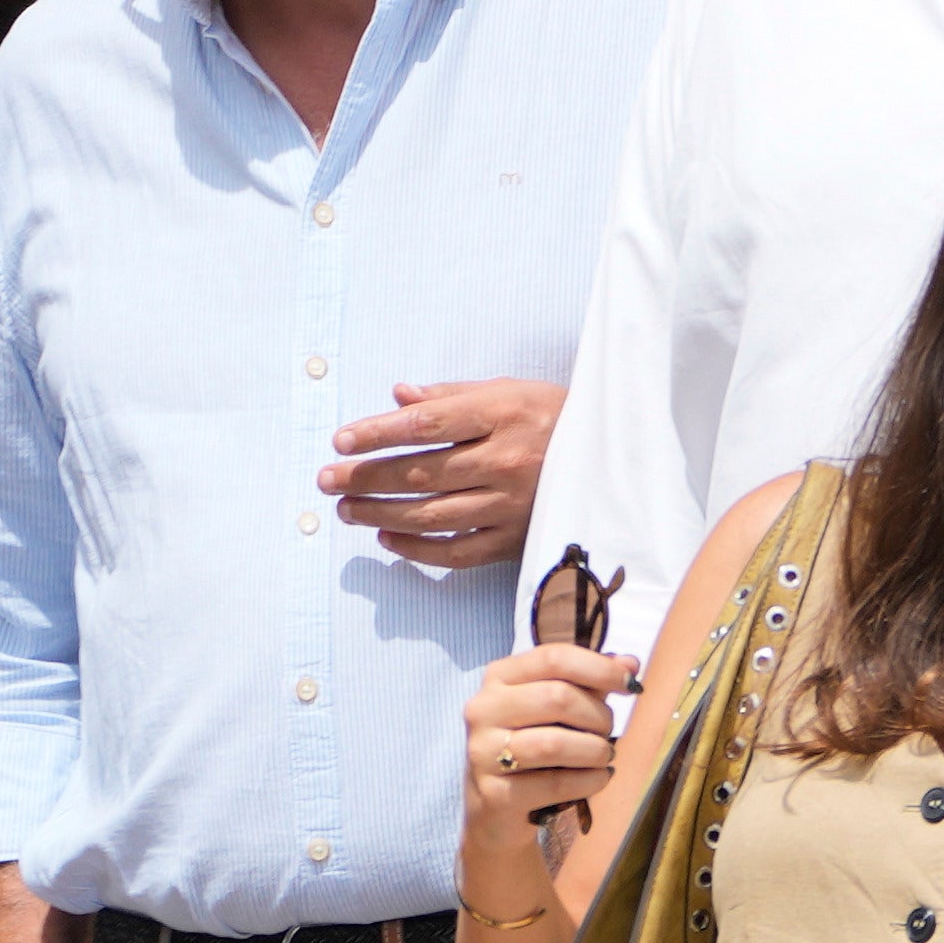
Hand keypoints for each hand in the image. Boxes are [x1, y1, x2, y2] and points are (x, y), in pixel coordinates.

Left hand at [323, 377, 560, 578]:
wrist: (615, 458)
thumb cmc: (553, 416)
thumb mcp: (508, 390)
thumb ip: (451, 395)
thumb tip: (397, 396)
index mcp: (503, 414)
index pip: (426, 424)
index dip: (378, 434)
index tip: (341, 441)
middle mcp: (507, 461)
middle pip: (421, 473)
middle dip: (366, 478)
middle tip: (327, 480)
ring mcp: (512, 505)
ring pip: (432, 516)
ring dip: (381, 514)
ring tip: (347, 509)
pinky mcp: (517, 540)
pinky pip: (457, 553)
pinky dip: (417, 550)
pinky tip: (387, 540)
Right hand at [463, 633, 638, 852]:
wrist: (496, 813)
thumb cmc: (533, 753)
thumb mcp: (558, 713)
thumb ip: (590, 685)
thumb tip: (630, 664)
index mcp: (499, 679)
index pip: (553, 658)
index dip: (599, 668)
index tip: (629, 684)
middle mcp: (483, 710)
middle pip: (557, 697)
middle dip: (597, 716)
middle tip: (608, 733)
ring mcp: (484, 752)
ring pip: (556, 743)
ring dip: (595, 750)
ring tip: (604, 758)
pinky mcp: (496, 793)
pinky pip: (557, 782)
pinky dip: (590, 780)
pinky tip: (598, 779)